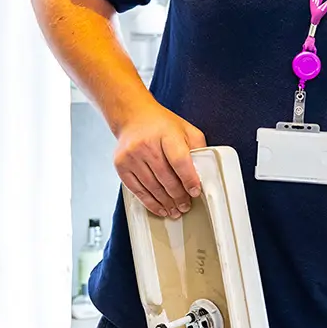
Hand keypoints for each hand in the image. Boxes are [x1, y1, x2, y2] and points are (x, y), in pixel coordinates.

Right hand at [111, 100, 204, 218]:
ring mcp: (131, 155)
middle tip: (185, 205)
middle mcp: (146, 144)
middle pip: (165, 177)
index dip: (189, 179)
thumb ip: (198, 148)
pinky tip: (159, 208)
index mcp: (166, 134)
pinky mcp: (121, 165)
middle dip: (178, 196)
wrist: (133, 117)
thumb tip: (205, 172)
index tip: (195, 191)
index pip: (179, 160)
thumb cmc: (161, 125)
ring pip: (151, 187)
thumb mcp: (185, 129)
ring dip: (165, 202)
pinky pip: (136, 190)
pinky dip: (149, 202)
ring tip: (175, 210)